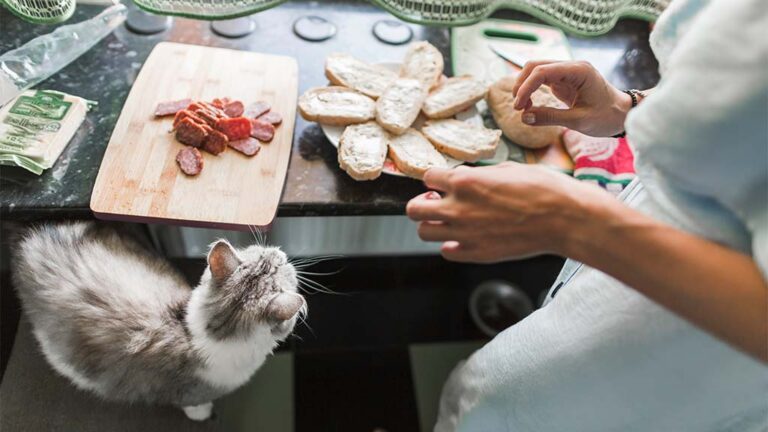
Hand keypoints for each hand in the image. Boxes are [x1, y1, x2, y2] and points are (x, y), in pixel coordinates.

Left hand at [406, 163, 612, 262]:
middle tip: (438, 202)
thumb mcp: (508, 168)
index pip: (427, 177)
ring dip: (434, 224)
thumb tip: (467, 179)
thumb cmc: (544, 189)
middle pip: (414, 209)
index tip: (444, 182)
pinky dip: (452, 245)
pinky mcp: (476, 254)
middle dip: (423, 203)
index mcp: (465, 181)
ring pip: (424, 232)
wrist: (565, 219)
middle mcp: (458, 208)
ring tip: (451, 220)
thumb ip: (479, 175)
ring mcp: (465, 234)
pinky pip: (447, 252)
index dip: (436, 179)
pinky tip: (466, 237)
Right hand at [512, 60, 631, 136]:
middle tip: (518, 108)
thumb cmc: (607, 117)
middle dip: (522, 85)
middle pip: (535, 66)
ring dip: (525, 87)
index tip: (519, 107)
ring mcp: (567, 73)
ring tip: (523, 108)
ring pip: (536, 71)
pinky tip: (529, 105)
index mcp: (578, 71)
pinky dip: (531, 90)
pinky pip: (541, 80)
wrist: (623, 114)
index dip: (526, 88)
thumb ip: (550, 117)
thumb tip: (524, 117)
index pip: (542, 71)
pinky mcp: (564, 81)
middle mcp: (571, 67)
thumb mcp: (578, 121)